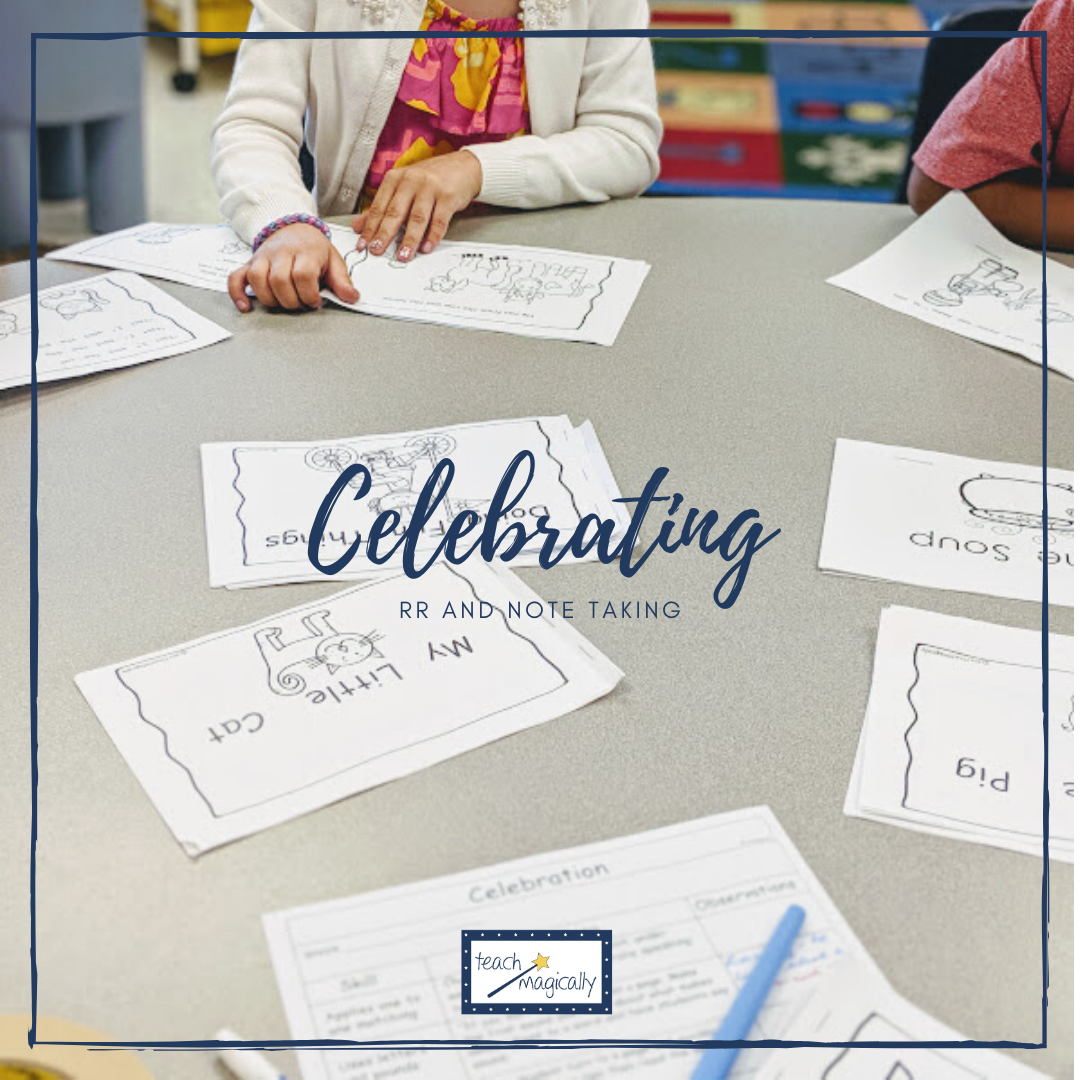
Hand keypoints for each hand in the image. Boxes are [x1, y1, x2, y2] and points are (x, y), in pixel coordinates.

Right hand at [227, 223, 359, 311]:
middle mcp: (281, 253)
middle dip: (291, 300)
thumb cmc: (313, 248)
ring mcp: (263, 258)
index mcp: (305, 252)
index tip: (315, 301)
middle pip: (279, 280)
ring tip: (282, 303)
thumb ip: (342, 281)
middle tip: (300, 303)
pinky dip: (238, 294)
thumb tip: (353, 298)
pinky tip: (246, 307)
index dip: (309, 294)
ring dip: (270, 299)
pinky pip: (236, 278)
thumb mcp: (333, 260)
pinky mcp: (250, 263)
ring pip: (258, 279)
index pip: (303, 275)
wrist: (293, 227)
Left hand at [352, 150, 482, 261]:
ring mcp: (430, 188)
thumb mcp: (402, 187)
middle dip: (385, 234)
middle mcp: (411, 181)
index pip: (379, 206)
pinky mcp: (448, 196)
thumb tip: (358, 226)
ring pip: (417, 217)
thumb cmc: (430, 179)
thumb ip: (381, 207)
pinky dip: (433, 236)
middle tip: (377, 251)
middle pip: (395, 212)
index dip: (370, 227)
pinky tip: (426, 247)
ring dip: (409, 239)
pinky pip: (439, 220)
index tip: (363, 244)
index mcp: (395, 179)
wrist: (462, 167)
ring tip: (403, 256)